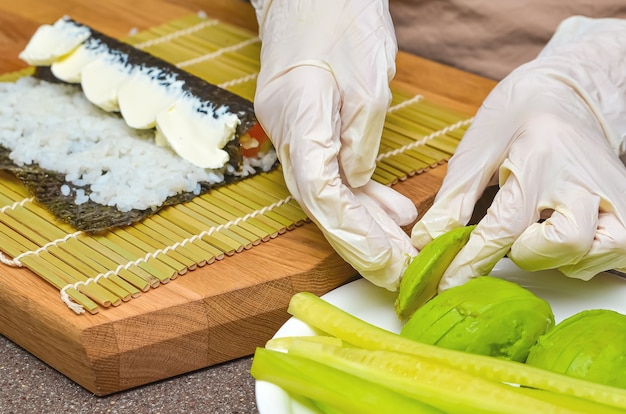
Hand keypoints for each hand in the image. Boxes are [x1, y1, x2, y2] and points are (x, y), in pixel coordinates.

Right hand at [251, 0, 416, 289]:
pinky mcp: (311, 128)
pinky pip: (335, 172)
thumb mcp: (365, 75)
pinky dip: (364, 196)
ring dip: (365, 226)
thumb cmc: (336, 16)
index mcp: (298, 124)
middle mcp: (289, 137)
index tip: (390, 262)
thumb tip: (360, 179)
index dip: (356, 236)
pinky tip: (392, 211)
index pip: (323, 196)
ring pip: (330, 195)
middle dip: (361, 245)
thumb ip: (361, 137)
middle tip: (398, 275)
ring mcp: (296, 134)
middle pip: (323, 206)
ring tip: (402, 252)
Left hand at [411, 16, 625, 290]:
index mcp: (537, 157)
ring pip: (594, 250)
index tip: (448, 285)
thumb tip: (425, 243)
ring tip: (536, 233)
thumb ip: (452, 201)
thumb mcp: (475, 152)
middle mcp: (581, 177)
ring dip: (557, 256)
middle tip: (509, 237)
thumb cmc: (515, 119)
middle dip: (526, 254)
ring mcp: (609, 191)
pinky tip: (562, 239)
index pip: (504, 225)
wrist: (566, 93)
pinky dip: (587, 257)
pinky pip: (617, 249)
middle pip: (563, 243)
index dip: (472, 261)